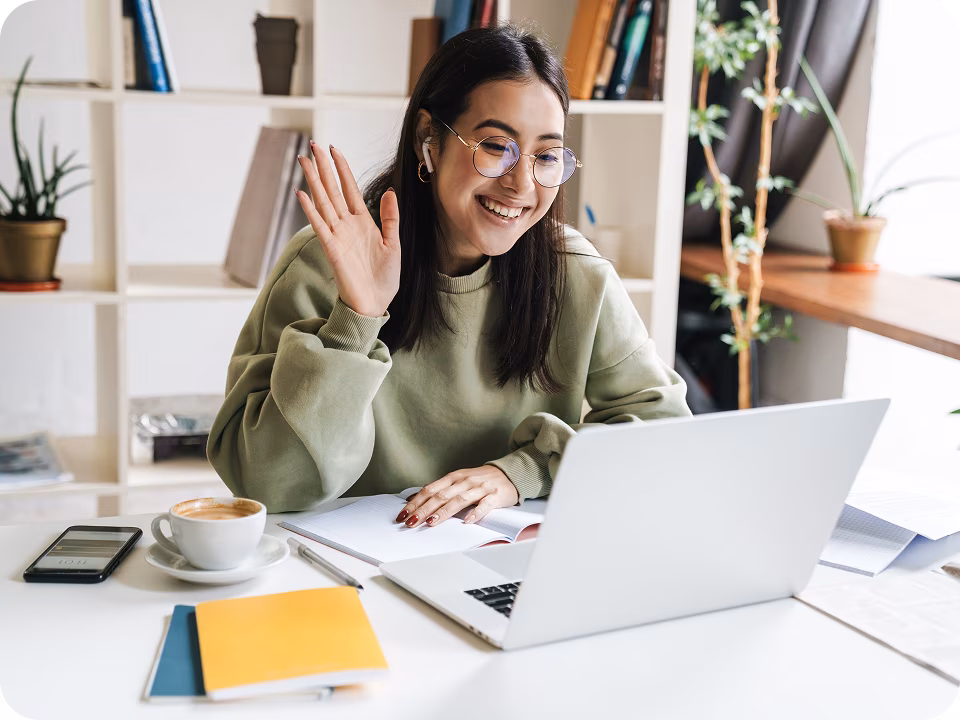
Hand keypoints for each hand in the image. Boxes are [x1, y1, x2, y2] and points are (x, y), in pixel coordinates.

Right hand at [296, 142, 400, 317]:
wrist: (375, 303)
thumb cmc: (384, 277)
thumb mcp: (393, 243)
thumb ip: (390, 217)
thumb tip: (390, 191)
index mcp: (363, 222)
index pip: (350, 189)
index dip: (343, 169)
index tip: (334, 149)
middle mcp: (347, 225)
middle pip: (332, 190)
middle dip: (323, 167)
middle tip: (313, 145)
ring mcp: (337, 235)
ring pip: (323, 202)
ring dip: (313, 181)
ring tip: (304, 161)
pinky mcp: (331, 249)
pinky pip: (319, 226)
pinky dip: (310, 210)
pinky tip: (302, 193)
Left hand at [395, 466, 519, 527]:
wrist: (509, 473)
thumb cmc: (480, 480)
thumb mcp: (458, 480)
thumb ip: (439, 489)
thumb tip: (414, 498)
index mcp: (454, 478)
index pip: (430, 490)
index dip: (416, 502)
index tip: (403, 514)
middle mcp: (465, 481)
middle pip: (441, 496)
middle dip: (423, 510)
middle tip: (410, 522)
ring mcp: (480, 488)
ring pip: (459, 500)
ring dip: (443, 512)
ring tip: (431, 522)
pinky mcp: (495, 496)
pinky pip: (484, 505)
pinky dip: (476, 513)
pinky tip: (467, 521)